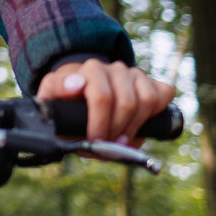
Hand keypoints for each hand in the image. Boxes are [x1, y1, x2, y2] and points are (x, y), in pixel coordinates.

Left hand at [35, 58, 174, 145]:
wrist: (84, 93)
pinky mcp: (151, 81)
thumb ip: (55, 92)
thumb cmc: (68, 100)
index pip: (101, 96)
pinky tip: (139, 125)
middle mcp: (114, 69)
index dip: (100, 123)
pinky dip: (156, 113)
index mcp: (90, 70)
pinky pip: (163, 94)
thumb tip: (75, 86)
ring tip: (121, 141)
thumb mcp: (52, 97)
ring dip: (134, 126)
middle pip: (126, 103)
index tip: (94, 141)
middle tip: (107, 147)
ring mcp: (134, 74)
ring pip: (146, 100)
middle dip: (117, 130)